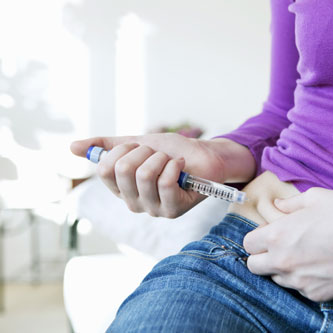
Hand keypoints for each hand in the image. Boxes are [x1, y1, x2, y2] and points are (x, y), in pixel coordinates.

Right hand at [71, 134, 253, 217]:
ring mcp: (153, 209)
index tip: (139, 147)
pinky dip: (175, 165)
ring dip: (161, 158)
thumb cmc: (171, 150)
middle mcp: (133, 202)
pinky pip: (165, 182)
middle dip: (144, 152)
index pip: (104, 169)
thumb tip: (71, 147)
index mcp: (121, 188)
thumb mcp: (136, 143)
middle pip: (122, 171)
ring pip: (145, 175)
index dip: (123, 150)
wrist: (204, 154)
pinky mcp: (173, 210)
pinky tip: (181, 165)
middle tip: (158, 154)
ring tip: (171, 160)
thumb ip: (107, 146)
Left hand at [243, 187, 332, 301]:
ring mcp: (300, 281)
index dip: (257, 238)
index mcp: (278, 236)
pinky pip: (300, 289)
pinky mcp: (317, 295)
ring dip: (284, 268)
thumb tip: (278, 206)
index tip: (270, 234)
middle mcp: (284, 262)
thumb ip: (290, 204)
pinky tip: (323, 265)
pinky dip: (305, 279)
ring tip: (307, 254)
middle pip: (253, 267)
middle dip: (262, 256)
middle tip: (281, 247)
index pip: (248, 244)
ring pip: (277, 279)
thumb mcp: (316, 198)